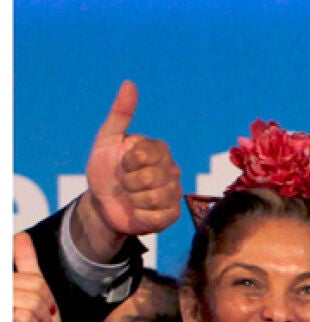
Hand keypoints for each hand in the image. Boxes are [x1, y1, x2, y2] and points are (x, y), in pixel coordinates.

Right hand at [14, 234, 60, 321]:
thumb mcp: (37, 295)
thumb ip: (26, 266)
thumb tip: (20, 236)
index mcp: (6, 286)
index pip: (34, 280)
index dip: (46, 296)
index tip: (46, 310)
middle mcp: (0, 298)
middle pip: (32, 296)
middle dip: (43, 315)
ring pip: (25, 313)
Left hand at [76, 82, 180, 254]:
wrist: (103, 203)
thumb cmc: (105, 169)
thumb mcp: (107, 140)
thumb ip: (120, 114)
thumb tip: (129, 83)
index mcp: (159, 150)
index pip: (146, 155)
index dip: (128, 162)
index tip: (122, 163)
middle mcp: (172, 170)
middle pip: (150, 179)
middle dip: (128, 183)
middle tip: (124, 183)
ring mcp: (174, 193)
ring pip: (154, 199)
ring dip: (133, 200)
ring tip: (131, 198)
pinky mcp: (172, 215)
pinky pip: (157, 217)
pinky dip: (141, 216)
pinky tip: (138, 211)